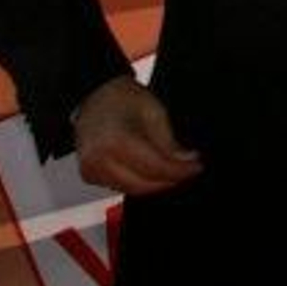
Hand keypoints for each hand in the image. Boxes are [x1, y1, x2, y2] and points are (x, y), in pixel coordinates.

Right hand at [74, 76, 201, 194]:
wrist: (96, 96)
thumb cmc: (121, 98)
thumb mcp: (155, 113)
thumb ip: (169, 143)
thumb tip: (187, 161)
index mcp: (115, 141)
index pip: (155, 168)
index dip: (180, 171)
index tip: (197, 167)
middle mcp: (98, 160)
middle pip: (143, 185)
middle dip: (170, 179)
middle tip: (188, 169)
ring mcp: (91, 170)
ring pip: (133, 189)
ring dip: (156, 183)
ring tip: (173, 169)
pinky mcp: (90, 176)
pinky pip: (121, 186)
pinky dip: (139, 181)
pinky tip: (153, 170)